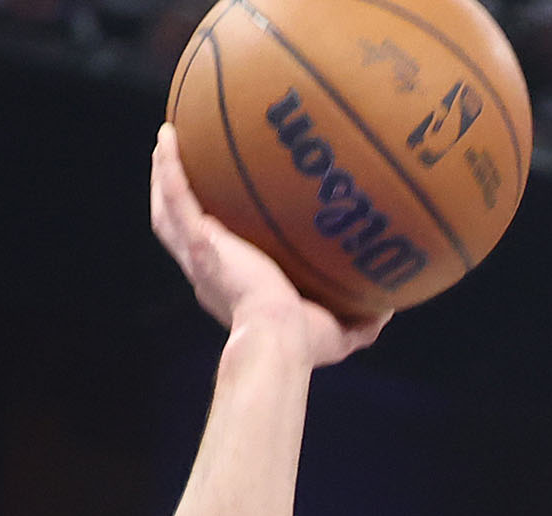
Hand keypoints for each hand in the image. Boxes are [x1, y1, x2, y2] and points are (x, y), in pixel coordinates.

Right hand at [147, 126, 384, 367]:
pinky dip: (169, 166)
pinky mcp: (200, 242)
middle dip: (179, 199)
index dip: (215, 236)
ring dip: (164, 175)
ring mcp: (199, 256)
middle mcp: (208, 271)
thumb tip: (387, 309)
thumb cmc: (303, 345)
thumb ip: (360, 322)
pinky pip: (177, 196)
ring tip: (167, 141)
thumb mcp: (338, 333)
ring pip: (169, 210)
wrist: (280, 339)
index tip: (225, 218)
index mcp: (232, 288)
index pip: (218, 257)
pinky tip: (169, 135)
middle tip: (183, 168)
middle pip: (183, 228)